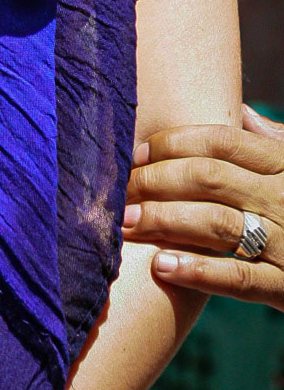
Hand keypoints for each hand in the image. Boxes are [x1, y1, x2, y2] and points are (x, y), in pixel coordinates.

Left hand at [123, 105, 283, 308]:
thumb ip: (274, 144)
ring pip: (217, 223)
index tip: (137, 154)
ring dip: (164, 221)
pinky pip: (239, 277)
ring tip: (127, 224)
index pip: (221, 141)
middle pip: (209, 178)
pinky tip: (162, 266)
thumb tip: (241, 112)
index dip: (173, 143)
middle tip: (121, 191)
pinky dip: (198, 270)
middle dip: (156, 180)